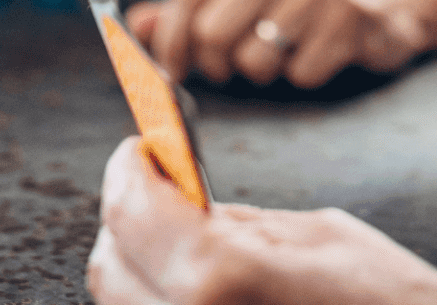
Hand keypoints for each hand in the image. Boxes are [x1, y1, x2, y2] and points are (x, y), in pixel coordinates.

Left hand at [89, 137, 436, 304]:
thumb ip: (242, 221)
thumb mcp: (325, 239)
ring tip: (190, 247)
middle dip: (130, 220)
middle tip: (162, 190)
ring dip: (145, 271)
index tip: (141, 147)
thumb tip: (184, 200)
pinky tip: (217, 294)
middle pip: (111, 269)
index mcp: (219, 278)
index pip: (130, 209)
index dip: (130, 168)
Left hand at [127, 0, 436, 88]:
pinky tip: (322, 56)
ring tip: (287, 55)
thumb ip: (192, 9)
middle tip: (239, 65)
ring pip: (256, 60)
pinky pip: (302, 73)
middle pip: (213, 32)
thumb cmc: (304, 2)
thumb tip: (136, 22)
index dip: (171, 41)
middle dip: (219, 64)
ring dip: (266, 73)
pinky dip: (307, 77)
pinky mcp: (353, 17)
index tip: (173, 72)